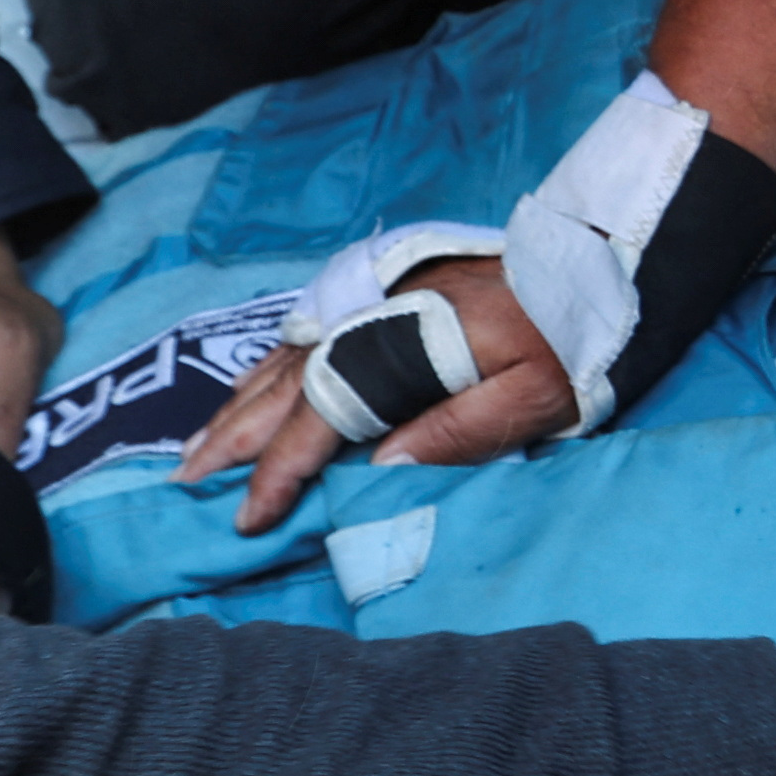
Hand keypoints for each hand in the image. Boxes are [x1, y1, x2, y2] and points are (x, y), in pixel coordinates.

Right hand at [175, 254, 568, 533]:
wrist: (591, 257)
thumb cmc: (570, 336)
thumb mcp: (535, 397)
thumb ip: (459, 432)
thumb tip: (379, 468)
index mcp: (403, 347)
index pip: (322, 418)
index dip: (279, 472)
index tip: (247, 518)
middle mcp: (371, 320)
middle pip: (285, 389)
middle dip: (231, 443)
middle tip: (184, 488)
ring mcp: (368, 303)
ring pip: (283, 363)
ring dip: (235, 409)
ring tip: (195, 453)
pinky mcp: (375, 293)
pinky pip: (301, 338)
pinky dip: (264, 373)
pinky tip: (246, 396)